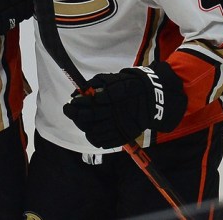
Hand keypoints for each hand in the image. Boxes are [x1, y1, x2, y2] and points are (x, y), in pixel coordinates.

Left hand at [62, 63, 186, 148]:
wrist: (152, 97)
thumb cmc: (129, 85)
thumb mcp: (112, 80)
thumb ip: (95, 84)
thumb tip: (78, 93)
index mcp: (111, 99)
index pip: (87, 106)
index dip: (76, 106)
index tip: (70, 103)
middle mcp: (114, 115)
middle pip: (88, 119)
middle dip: (76, 115)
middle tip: (70, 110)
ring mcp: (119, 127)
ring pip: (93, 133)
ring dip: (84, 127)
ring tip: (82, 121)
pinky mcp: (124, 136)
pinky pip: (104, 142)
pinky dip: (95, 138)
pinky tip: (92, 131)